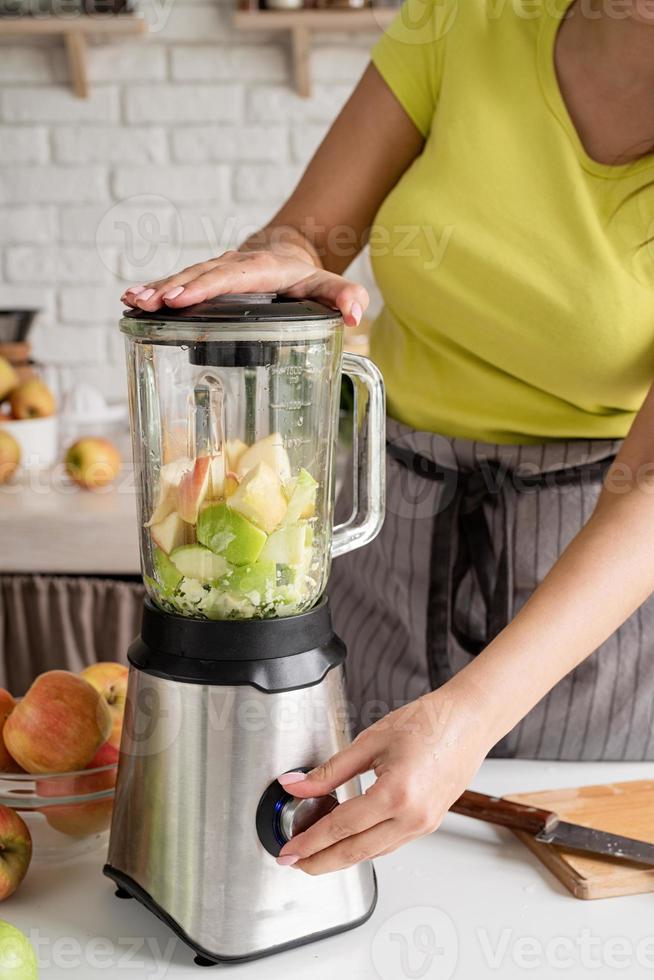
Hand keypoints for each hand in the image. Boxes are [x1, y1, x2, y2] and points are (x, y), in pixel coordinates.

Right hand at [120, 250, 368, 326]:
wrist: (288, 251)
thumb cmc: (306, 276)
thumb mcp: (328, 284)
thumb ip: (345, 296)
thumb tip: (356, 314)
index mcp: (260, 268)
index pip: (230, 277)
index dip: (205, 288)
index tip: (180, 300)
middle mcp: (231, 265)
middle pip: (199, 276)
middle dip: (171, 289)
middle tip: (148, 303)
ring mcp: (214, 271)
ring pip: (183, 277)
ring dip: (156, 289)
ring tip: (132, 301)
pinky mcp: (203, 279)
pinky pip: (177, 283)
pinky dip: (155, 290)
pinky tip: (132, 301)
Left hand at [275, 683, 493, 874]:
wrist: (468, 721)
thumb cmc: (428, 722)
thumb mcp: (370, 741)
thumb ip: (330, 770)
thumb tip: (297, 785)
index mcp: (397, 794)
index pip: (341, 827)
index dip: (310, 842)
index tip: (288, 850)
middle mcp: (413, 817)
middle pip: (356, 851)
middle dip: (320, 861)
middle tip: (293, 862)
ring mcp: (423, 824)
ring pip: (373, 852)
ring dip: (341, 857)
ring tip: (314, 853)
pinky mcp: (429, 824)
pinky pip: (390, 844)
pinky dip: (365, 846)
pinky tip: (347, 840)